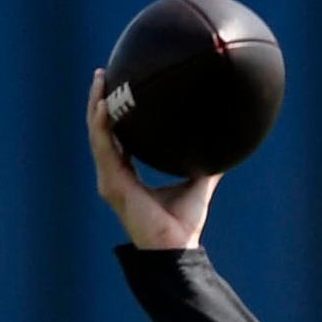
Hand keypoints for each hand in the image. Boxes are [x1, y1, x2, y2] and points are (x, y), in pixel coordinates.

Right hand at [86, 68, 215, 251]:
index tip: (117, 90)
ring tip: (100, 80)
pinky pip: (103, 147)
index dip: (113, 114)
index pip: (115, 138)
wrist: (176, 246)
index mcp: (127, 175)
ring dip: (96, 106)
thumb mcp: (197, 185)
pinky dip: (102, 125)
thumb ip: (205, 166)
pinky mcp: (111, 183)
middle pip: (100, 130)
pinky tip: (104, 105)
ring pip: (97, 134)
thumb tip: (225, 150)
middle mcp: (113, 175)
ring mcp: (109, 179)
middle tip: (103, 74)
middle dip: (99, 101)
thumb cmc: (183, 223)